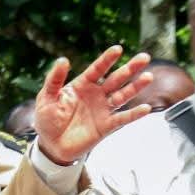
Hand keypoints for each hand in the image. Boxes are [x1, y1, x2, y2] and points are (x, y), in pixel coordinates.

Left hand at [33, 46, 155, 164]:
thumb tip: (63, 59)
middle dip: (130, 68)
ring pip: (123, 95)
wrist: (51, 145)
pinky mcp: (106, 126)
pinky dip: (134, 114)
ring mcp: (103, 110)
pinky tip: (145, 108)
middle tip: (144, 56)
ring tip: (148, 76)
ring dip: (136, 87)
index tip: (117, 49)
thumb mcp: (46, 97)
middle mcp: (96, 94)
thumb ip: (55, 79)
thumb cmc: (47, 119)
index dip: (107, 59)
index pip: (97, 69)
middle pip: (116, 79)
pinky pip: (122, 119)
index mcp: (82, 85)